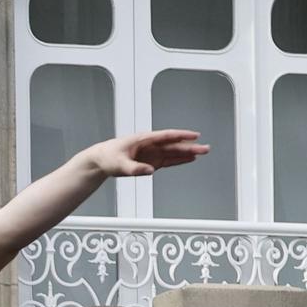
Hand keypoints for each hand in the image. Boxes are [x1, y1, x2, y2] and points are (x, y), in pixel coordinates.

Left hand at [84, 130, 207, 178]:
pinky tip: (189, 159)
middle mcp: (151, 145)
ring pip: (173, 152)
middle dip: (190, 146)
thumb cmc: (108, 156)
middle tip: (205, 148)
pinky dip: (179, 160)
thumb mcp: (119, 164)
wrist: (101, 160)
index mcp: (144, 139)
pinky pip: (168, 160)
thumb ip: (134, 168)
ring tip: (202, 153)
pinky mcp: (151, 161)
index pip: (167, 136)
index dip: (181, 135)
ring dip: (188, 153)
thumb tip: (149, 170)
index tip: (194, 136)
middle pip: (174, 145)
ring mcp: (152, 153)